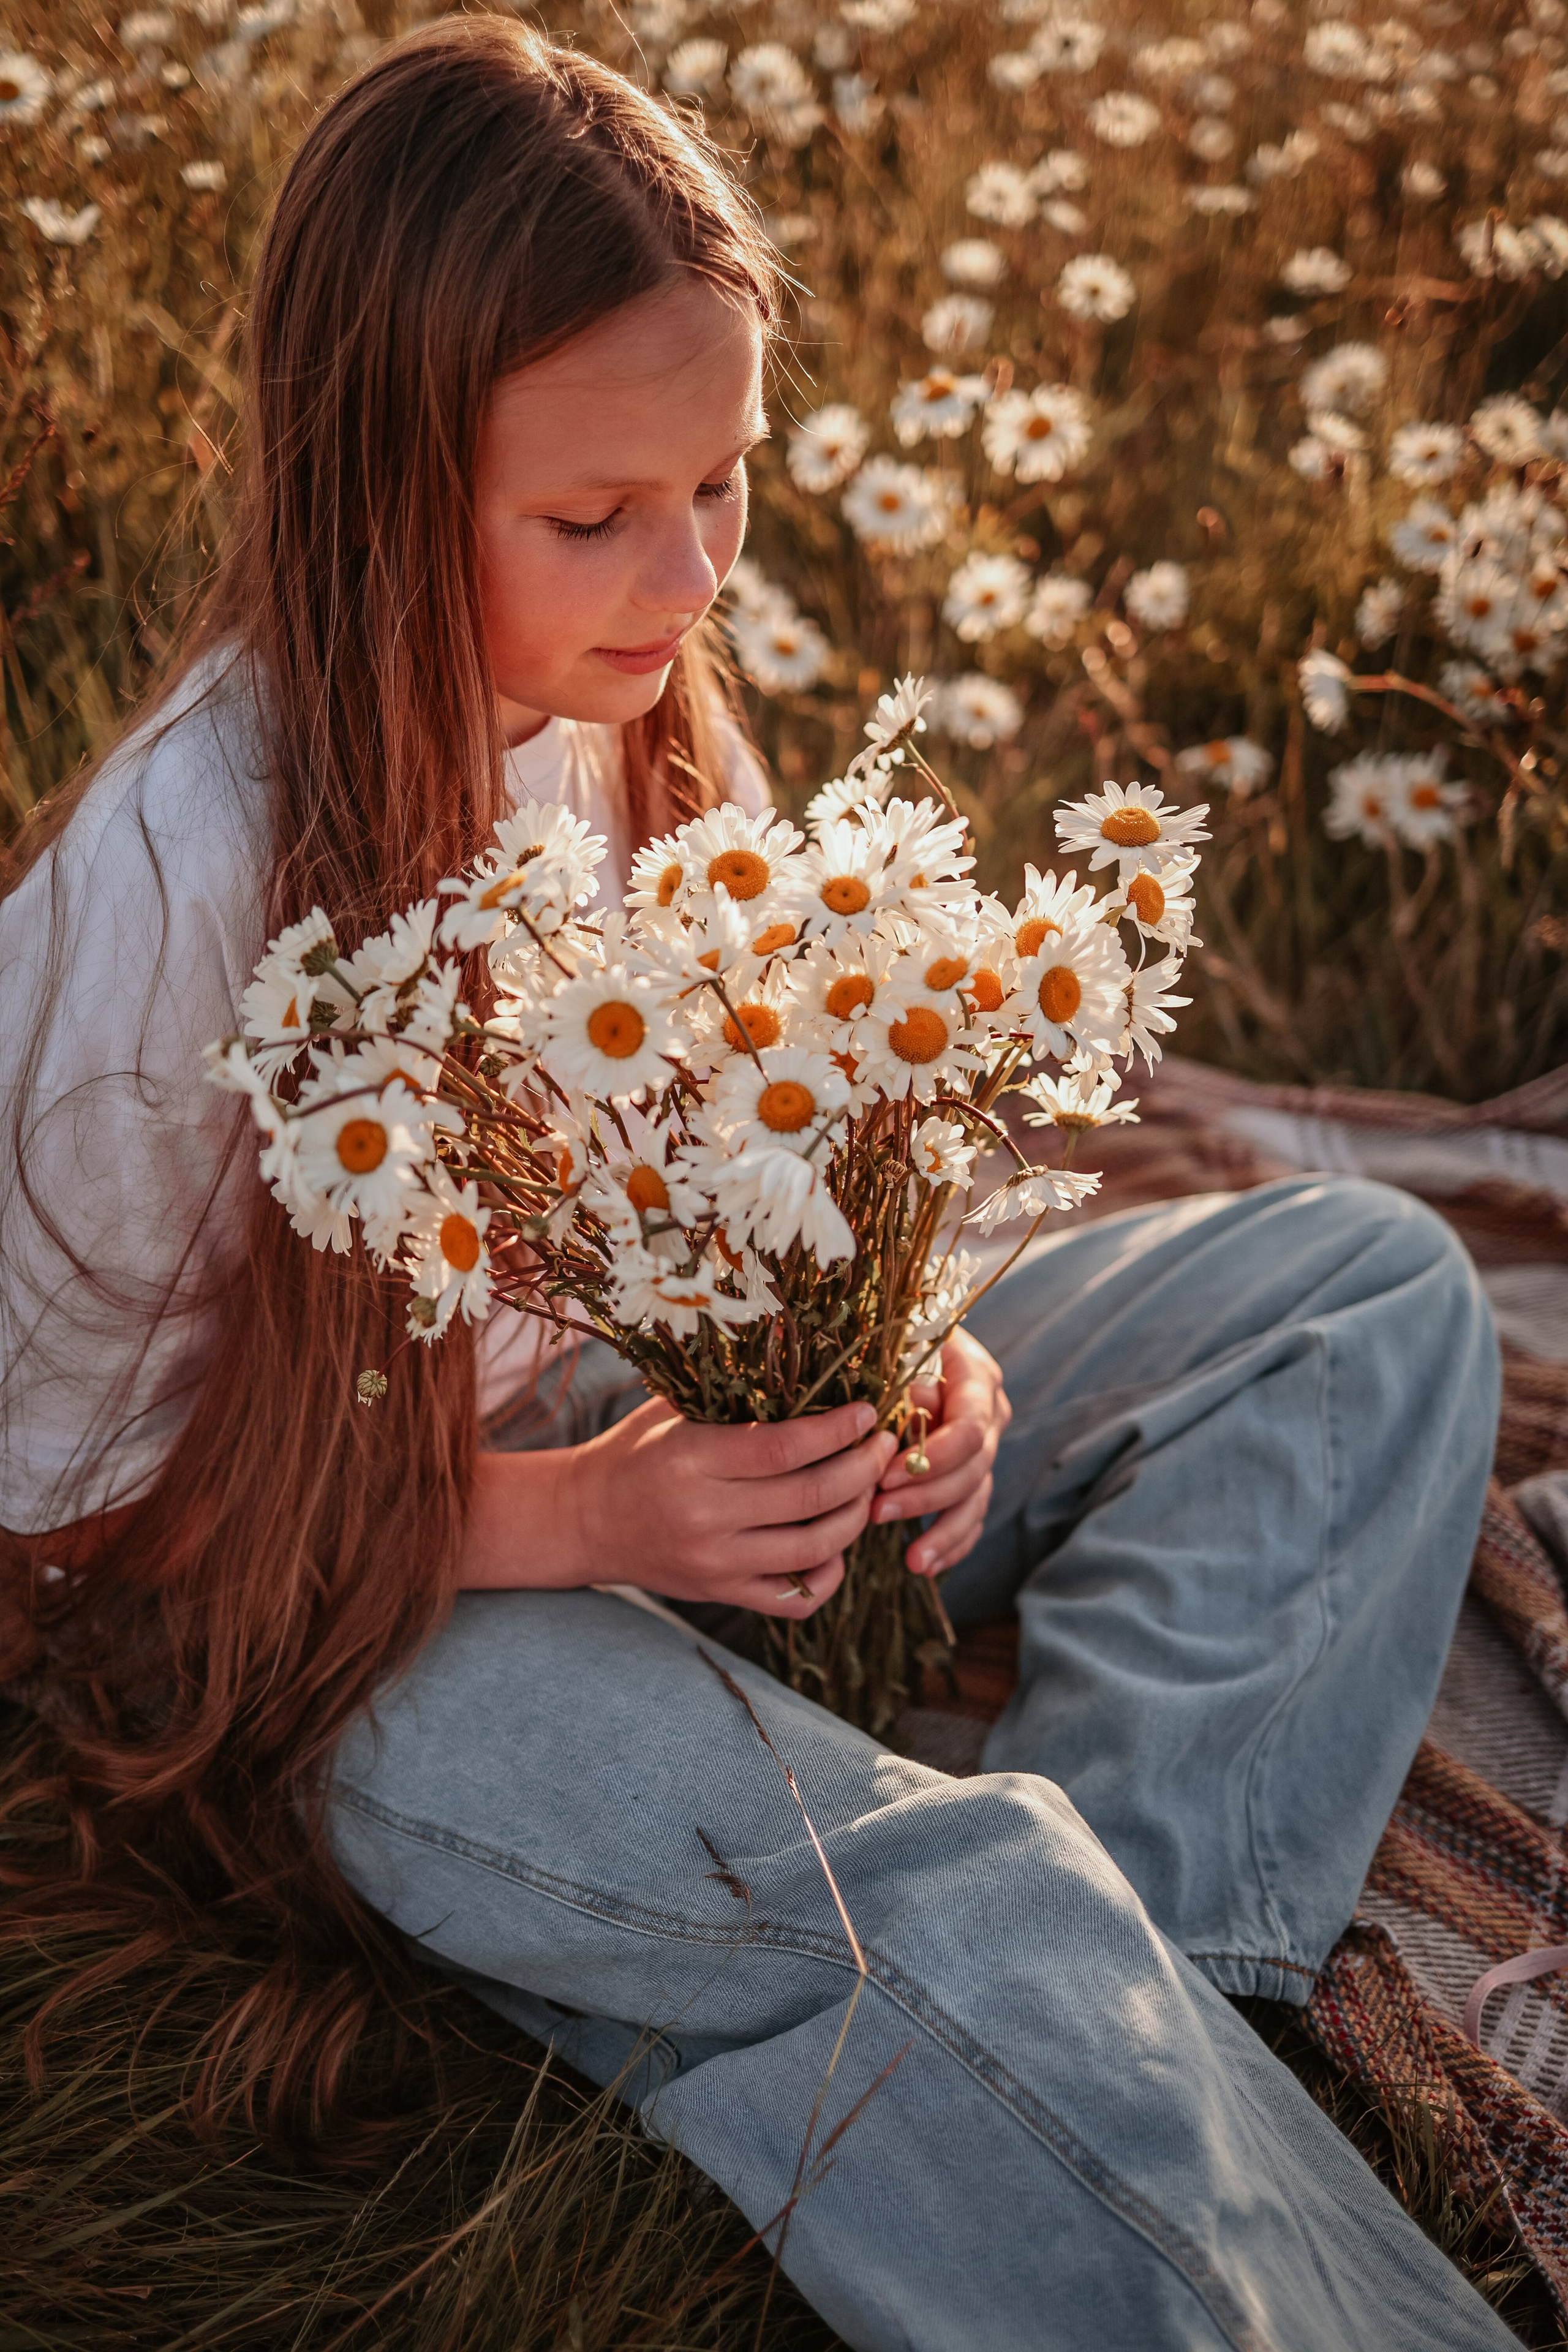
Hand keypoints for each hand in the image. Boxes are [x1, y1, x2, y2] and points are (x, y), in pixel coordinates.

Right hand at [570, 1396, 898, 1617]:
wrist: (583, 1520)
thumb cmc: (634, 1452)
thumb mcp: (669, 1411)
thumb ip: (728, 1393)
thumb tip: (802, 1358)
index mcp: (692, 1459)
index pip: (783, 1448)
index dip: (837, 1430)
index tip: (866, 1412)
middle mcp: (705, 1516)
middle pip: (809, 1497)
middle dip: (862, 1469)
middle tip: (884, 1446)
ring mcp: (715, 1563)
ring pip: (813, 1549)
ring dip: (856, 1517)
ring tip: (870, 1489)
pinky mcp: (721, 1594)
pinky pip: (794, 1599)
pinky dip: (828, 1574)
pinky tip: (837, 1545)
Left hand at [870, 1326, 1010, 1577]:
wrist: (907, 1336)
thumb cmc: (895, 1334)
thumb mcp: (899, 1341)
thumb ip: (909, 1372)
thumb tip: (918, 1405)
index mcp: (977, 1378)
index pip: (968, 1429)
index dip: (932, 1459)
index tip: (886, 1475)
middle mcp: (990, 1415)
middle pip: (973, 1470)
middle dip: (926, 1497)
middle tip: (877, 1512)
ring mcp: (984, 1447)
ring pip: (976, 1499)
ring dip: (943, 1532)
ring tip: (913, 1561)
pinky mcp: (971, 1474)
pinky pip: (972, 1516)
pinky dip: (953, 1543)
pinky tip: (927, 1565)